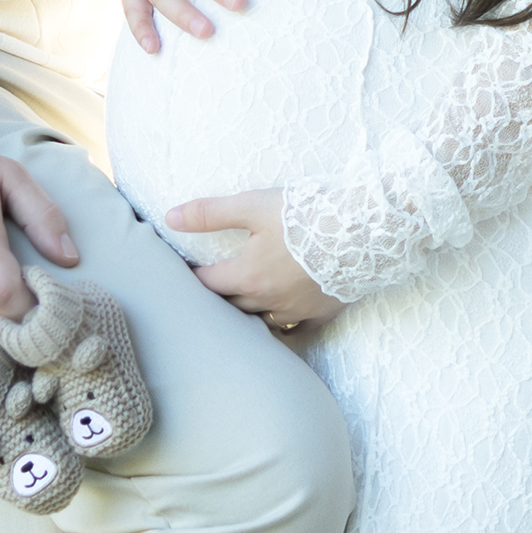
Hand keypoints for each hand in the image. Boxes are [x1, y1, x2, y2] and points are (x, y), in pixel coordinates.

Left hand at [169, 188, 346, 331]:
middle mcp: (267, 301)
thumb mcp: (253, 205)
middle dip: (217, 299)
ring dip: (248, 315)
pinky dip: (283, 323)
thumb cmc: (305, 215)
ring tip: (239, 304)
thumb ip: (211, 213)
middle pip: (231, 308)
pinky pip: (295, 327)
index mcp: (247, 276)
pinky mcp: (321, 312)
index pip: (206, 284)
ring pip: (261, 321)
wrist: (361, 232)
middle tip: (208, 291)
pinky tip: (280, 316)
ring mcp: (296, 310)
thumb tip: (170, 218)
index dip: (191, 278)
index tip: (182, 274)